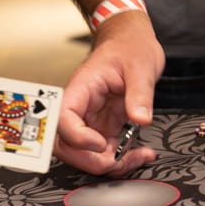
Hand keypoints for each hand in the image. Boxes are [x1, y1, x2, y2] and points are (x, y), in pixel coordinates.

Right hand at [55, 14, 160, 176]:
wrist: (133, 42)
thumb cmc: (131, 47)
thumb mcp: (141, 66)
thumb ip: (140, 94)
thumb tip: (141, 119)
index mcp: (81, 87)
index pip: (63, 119)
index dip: (77, 138)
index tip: (102, 144)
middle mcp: (80, 106)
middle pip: (66, 144)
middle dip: (89, 160)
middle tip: (118, 161)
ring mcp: (90, 119)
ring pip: (83, 153)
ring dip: (106, 164)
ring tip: (136, 157)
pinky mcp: (102, 126)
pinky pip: (102, 151)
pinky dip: (119, 159)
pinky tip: (140, 154)